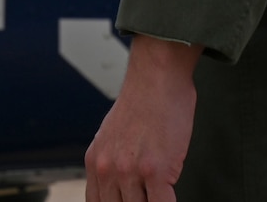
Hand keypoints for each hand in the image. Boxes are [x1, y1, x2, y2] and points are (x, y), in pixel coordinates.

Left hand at [85, 35, 200, 201]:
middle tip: (147, 197)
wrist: (157, 76)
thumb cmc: (143, 100)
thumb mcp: (113, 134)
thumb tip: (122, 183)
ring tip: (161, 194)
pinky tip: (171, 196)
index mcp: (96, 161)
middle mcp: (107, 168)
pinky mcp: (155, 170)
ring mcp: (130, 171)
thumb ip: (113, 161)